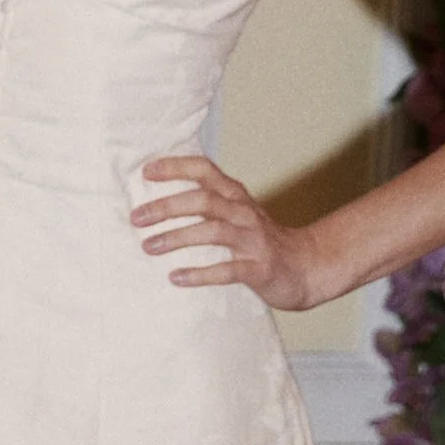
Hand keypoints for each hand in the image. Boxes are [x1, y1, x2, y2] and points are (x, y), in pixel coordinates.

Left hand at [130, 156, 328, 309]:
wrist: (307, 267)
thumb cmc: (259, 240)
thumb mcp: (236, 214)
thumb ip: (206, 203)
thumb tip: (155, 200)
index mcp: (235, 196)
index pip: (205, 170)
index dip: (176, 167)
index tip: (146, 171)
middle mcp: (244, 213)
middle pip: (204, 201)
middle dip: (167, 207)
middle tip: (137, 218)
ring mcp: (253, 240)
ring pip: (213, 232)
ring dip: (177, 238)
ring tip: (148, 247)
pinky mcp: (259, 269)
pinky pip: (228, 270)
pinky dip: (200, 274)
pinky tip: (175, 277)